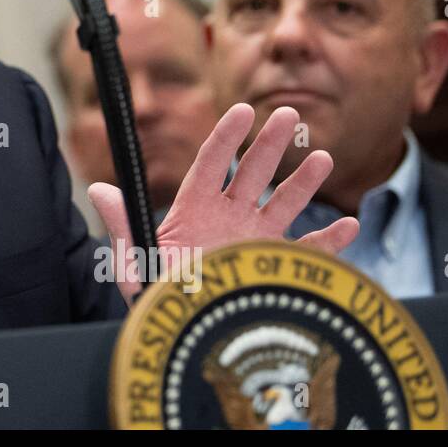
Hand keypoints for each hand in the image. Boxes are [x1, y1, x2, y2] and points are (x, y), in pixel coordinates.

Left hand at [89, 103, 359, 302]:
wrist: (180, 337)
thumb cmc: (154, 298)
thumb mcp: (134, 263)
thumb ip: (122, 226)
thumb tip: (98, 190)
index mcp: (193, 211)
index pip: (211, 164)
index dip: (226, 137)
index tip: (242, 110)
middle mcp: (226, 219)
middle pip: (252, 173)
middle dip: (269, 144)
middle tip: (289, 114)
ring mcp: (252, 241)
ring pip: (282, 204)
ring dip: (303, 183)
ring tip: (322, 157)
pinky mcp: (272, 267)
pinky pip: (305, 253)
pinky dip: (328, 241)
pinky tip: (349, 225)